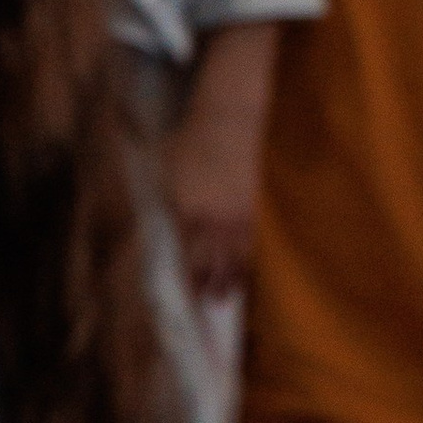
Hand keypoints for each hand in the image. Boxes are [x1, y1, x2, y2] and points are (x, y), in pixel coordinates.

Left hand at [161, 111, 260, 299]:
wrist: (228, 119)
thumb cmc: (191, 140)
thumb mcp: (167, 168)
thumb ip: (170, 200)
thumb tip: (172, 225)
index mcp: (187, 210)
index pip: (189, 258)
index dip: (192, 284)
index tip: (193, 300)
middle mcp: (213, 218)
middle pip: (213, 265)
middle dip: (211, 287)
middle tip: (210, 304)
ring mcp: (237, 214)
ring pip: (236, 258)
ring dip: (232, 279)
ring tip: (228, 295)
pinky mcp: (255, 206)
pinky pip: (253, 242)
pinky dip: (249, 260)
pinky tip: (248, 269)